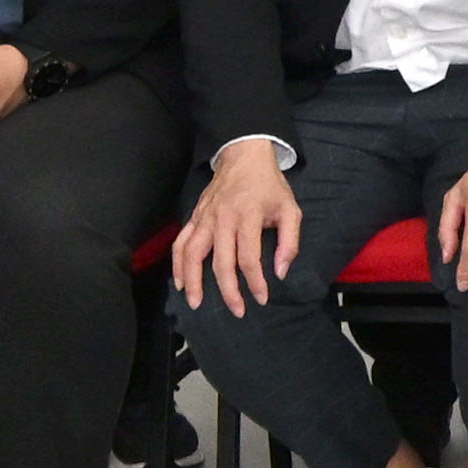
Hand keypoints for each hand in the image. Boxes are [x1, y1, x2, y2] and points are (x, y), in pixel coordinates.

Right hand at [175, 141, 303, 311]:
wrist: (244, 157)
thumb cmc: (269, 186)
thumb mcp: (290, 209)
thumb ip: (290, 241)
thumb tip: (280, 271)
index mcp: (249, 215)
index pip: (249, 257)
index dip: (255, 281)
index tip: (262, 298)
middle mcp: (223, 218)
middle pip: (221, 261)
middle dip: (228, 290)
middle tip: (237, 311)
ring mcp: (205, 217)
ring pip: (193, 254)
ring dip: (193, 281)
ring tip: (196, 303)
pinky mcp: (194, 216)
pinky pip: (181, 242)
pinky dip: (177, 263)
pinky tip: (180, 281)